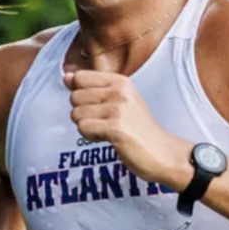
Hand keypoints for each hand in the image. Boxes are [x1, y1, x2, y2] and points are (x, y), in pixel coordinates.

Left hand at [66, 70, 190, 187]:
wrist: (163, 153)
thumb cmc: (138, 128)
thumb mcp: (120, 100)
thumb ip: (92, 87)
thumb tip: (66, 76)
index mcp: (120, 81)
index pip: (80, 77)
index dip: (81, 94)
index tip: (98, 106)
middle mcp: (119, 91)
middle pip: (74, 97)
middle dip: (83, 113)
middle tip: (104, 121)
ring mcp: (118, 109)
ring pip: (76, 114)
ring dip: (87, 127)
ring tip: (106, 130)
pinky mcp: (115, 128)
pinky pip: (83, 128)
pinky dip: (90, 137)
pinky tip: (107, 138)